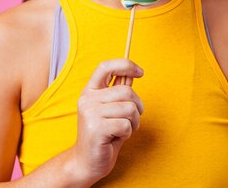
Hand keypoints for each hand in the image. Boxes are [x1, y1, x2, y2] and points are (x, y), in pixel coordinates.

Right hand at [70, 59, 144, 184]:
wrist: (86, 162)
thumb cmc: (103, 135)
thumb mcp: (112, 109)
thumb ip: (119, 91)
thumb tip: (132, 73)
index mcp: (90, 91)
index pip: (106, 66)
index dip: (125, 65)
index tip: (140, 72)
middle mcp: (87, 99)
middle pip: (126, 91)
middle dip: (137, 107)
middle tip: (132, 120)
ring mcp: (90, 113)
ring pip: (129, 108)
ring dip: (133, 122)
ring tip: (122, 130)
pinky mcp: (96, 128)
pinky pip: (126, 124)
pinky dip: (127, 133)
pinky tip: (116, 137)